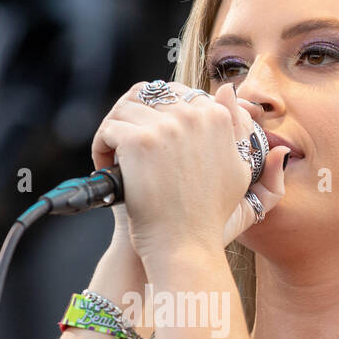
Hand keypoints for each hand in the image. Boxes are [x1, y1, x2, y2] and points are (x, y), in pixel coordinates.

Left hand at [90, 81, 287, 263]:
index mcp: (218, 118)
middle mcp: (195, 116)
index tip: (148, 143)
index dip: (155, 116)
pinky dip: (101, 149)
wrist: (186, 248)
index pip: (176, 94)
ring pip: (124, 110)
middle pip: (146, 96)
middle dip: (132, 120)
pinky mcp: (141, 141)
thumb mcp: (237, 171)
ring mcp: (167, 127)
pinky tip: (107, 170)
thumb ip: (236, 128)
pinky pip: (109, 130)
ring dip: (114, 133)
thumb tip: (227, 90)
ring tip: (114, 161)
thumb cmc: (208, 216)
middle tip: (125, 150)